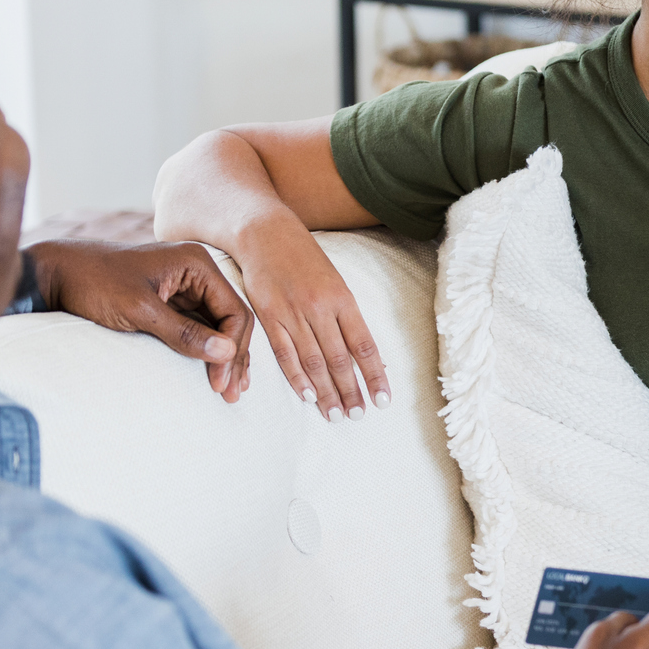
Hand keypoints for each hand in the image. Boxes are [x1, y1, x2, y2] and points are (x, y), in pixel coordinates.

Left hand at [28, 239, 253, 401]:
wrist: (55, 274)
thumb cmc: (93, 283)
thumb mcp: (139, 310)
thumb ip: (184, 332)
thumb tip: (227, 352)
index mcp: (196, 263)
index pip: (234, 310)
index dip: (232, 348)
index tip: (219, 381)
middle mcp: (196, 273)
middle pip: (231, 320)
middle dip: (234, 357)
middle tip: (231, 394)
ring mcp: (184, 287)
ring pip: (218, 327)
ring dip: (225, 357)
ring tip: (229, 389)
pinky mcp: (171, 302)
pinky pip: (199, 328)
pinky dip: (207, 350)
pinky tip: (214, 371)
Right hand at [234, 217, 390, 421]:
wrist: (266, 233)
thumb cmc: (306, 260)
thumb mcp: (336, 283)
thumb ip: (349, 319)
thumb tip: (368, 357)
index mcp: (343, 299)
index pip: (364, 346)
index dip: (374, 376)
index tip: (383, 400)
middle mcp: (320, 308)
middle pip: (339, 359)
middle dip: (350, 391)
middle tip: (357, 416)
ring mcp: (292, 312)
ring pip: (313, 361)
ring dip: (325, 392)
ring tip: (335, 414)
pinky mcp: (268, 315)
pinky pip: (284, 353)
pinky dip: (296, 377)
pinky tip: (306, 395)